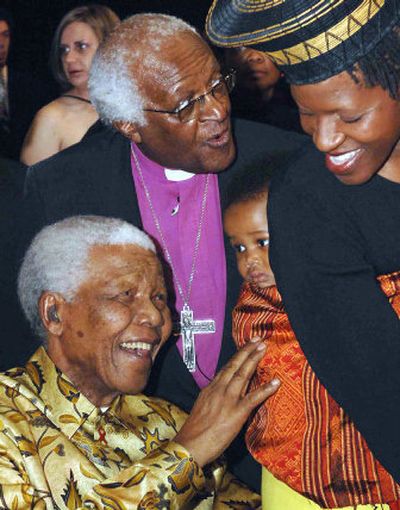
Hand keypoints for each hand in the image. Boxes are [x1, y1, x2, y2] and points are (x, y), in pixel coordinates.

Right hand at [175, 339, 279, 466]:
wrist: (190, 445)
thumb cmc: (195, 431)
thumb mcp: (202, 407)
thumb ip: (213, 397)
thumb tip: (222, 393)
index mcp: (211, 389)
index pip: (226, 368)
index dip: (237, 356)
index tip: (246, 346)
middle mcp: (219, 390)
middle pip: (235, 366)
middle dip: (247, 351)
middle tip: (258, 339)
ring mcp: (228, 400)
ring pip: (243, 375)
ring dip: (254, 360)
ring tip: (263, 348)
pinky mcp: (236, 412)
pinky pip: (254, 398)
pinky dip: (266, 389)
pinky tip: (276, 382)